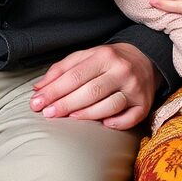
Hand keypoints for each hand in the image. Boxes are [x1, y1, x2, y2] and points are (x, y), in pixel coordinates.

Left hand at [29, 43, 158, 128]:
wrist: (145, 58)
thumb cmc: (108, 60)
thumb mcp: (86, 56)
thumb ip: (62, 69)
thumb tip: (38, 88)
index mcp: (105, 55)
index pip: (75, 76)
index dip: (53, 91)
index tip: (36, 103)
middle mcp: (122, 70)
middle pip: (90, 92)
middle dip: (65, 105)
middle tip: (47, 114)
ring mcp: (135, 88)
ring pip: (109, 106)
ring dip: (87, 115)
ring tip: (70, 118)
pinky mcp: (144, 104)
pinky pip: (129, 119)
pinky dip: (116, 123)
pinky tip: (104, 124)